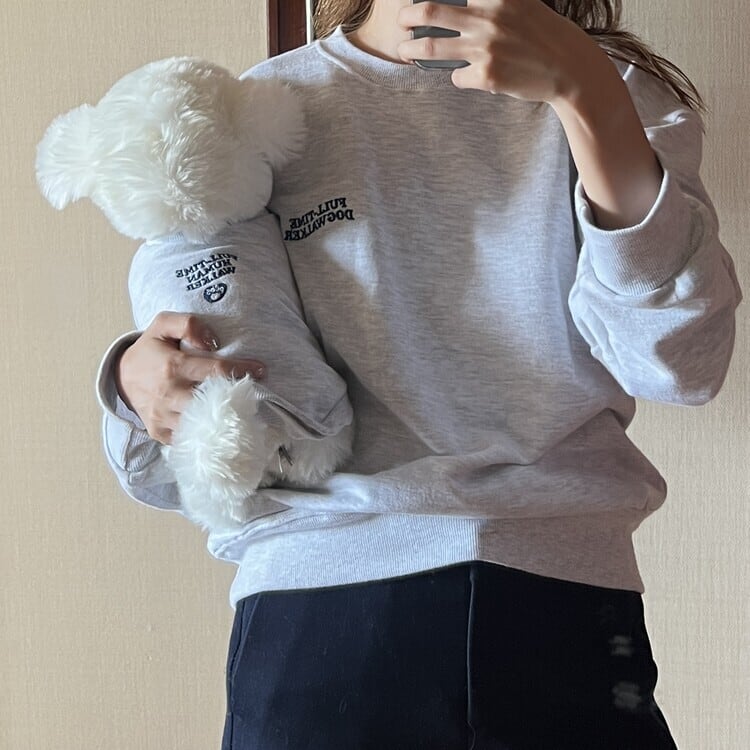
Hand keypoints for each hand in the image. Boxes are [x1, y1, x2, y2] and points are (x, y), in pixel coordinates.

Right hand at [115, 311, 265, 444]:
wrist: (121, 378)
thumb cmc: (150, 350)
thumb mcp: (162, 325)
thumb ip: (188, 324)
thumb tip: (212, 342)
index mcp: (173, 366)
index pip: (216, 370)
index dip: (241, 370)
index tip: (261, 370)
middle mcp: (169, 394)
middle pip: (212, 401)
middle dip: (237, 398)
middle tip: (253, 394)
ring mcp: (164, 417)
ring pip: (202, 424)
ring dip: (224, 420)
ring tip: (242, 412)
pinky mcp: (160, 433)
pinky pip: (189, 438)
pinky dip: (206, 435)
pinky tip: (220, 427)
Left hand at [397, 0, 598, 103]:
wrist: (568, 68)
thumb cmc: (543, 34)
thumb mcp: (521, 3)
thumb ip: (493, 2)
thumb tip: (462, 5)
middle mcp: (488, 17)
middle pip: (432, 11)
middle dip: (409, 14)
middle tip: (402, 19)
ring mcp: (485, 48)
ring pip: (433, 47)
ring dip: (413, 48)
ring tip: (405, 49)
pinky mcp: (486, 76)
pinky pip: (456, 76)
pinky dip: (457, 76)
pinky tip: (468, 75)